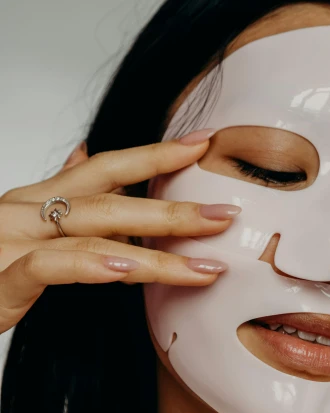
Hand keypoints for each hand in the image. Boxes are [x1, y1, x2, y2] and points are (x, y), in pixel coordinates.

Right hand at [0, 129, 239, 334]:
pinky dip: (92, 265)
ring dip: (156, 249)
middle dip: (174, 205)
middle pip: (112, 198)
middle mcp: (26, 210)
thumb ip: (62, 198)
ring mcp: (10, 240)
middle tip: (226, 216)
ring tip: (206, 265)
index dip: (157, 153)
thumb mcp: (29, 228)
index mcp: (39, 199)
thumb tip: (84, 154)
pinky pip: (50, 265)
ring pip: (92, 231)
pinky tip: (129, 268)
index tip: (206, 144)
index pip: (107, 166)